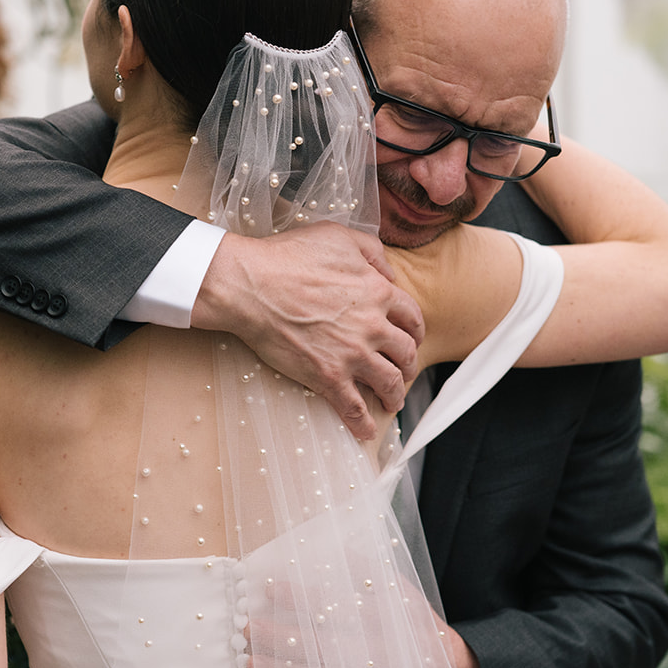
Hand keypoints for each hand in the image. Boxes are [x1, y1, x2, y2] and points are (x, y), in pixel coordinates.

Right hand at [191, 224, 423, 439]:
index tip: (411, 338)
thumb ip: (371, 251)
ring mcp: (352, 355)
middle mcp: (373, 326)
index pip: (412, 317)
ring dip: (395, 395)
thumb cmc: (288, 256)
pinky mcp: (328, 377)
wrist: (253, 286)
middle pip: (406, 353)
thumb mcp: (338, 236)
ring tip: (391, 401)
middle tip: (402, 371)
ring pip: (389, 383)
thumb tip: (389, 270)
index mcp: (378, 292)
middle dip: (408, 365)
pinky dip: (363, 424)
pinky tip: (366, 431)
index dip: (415, 331)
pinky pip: (354, 408)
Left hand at [245, 571, 477, 667]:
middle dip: (275, 637)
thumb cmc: (418, 629)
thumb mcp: (401, 593)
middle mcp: (369, 656)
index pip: (330, 606)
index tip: (267, 586)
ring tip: (246, 660)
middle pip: (313, 646)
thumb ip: (369, 572)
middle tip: (244, 627)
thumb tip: (337, 549)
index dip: (296, 596)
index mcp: (380, 623)